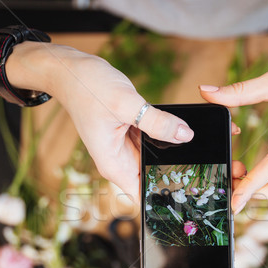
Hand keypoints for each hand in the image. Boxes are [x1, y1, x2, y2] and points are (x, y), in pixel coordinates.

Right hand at [17, 44, 194, 200]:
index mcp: (114, 164)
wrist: (71, 71)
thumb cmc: (87, 88)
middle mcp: (119, 160)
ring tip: (186, 141)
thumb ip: (156, 122)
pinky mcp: (130, 134)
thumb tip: (185, 135)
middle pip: (152, 177)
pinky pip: (152, 140)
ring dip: (170, 152)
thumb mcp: (126, 104)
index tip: (186, 192)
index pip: (142, 195)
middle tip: (196, 163)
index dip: (162, 196)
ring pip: (155, 158)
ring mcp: (125, 147)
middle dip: (173, 172)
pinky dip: (163, 136)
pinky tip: (177, 128)